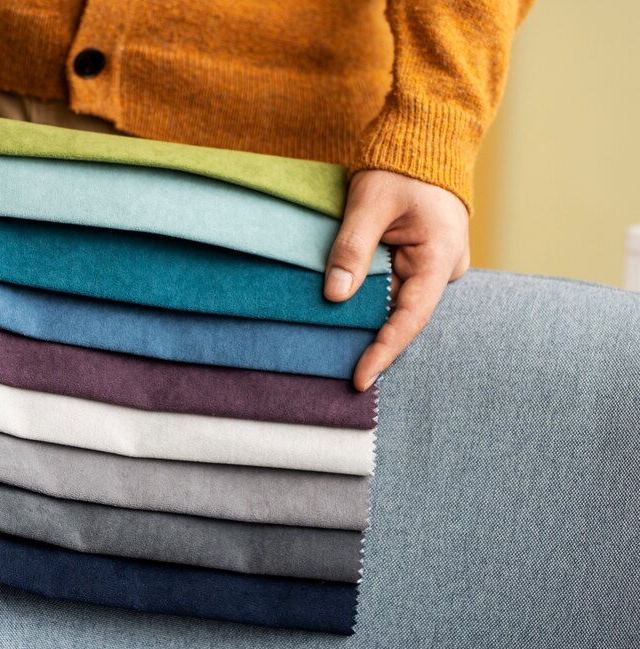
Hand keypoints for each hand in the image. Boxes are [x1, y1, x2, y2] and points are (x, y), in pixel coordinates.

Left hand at [325, 170, 469, 390]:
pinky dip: (369, 298)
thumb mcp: (369, 203)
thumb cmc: (400, 166)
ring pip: (396, 302)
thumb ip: (352, 249)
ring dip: (367, 317)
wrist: (423, 140)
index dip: (384, 351)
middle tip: (338, 368)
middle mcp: (443, 268)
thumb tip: (335, 296)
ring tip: (335, 343)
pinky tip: (344, 311)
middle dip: (372, 339)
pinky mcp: (419, 260)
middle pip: (403, 315)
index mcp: (440, 257)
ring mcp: (433, 265)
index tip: (360, 378)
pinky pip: (393, 287)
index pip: (410, 318)